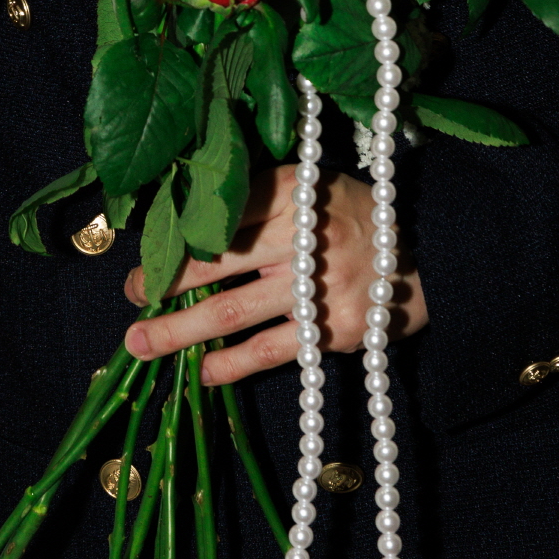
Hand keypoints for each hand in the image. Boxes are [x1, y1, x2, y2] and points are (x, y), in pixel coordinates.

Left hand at [122, 165, 427, 386]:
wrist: (428, 258)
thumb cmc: (348, 218)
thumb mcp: (310, 186)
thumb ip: (257, 197)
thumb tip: (180, 219)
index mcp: (292, 188)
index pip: (219, 210)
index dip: (175, 233)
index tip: (143, 250)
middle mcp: (304, 233)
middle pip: (218, 259)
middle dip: (165, 280)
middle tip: (129, 294)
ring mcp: (320, 284)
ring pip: (234, 311)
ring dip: (181, 330)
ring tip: (140, 343)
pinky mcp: (334, 328)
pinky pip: (270, 351)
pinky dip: (232, 364)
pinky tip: (204, 372)